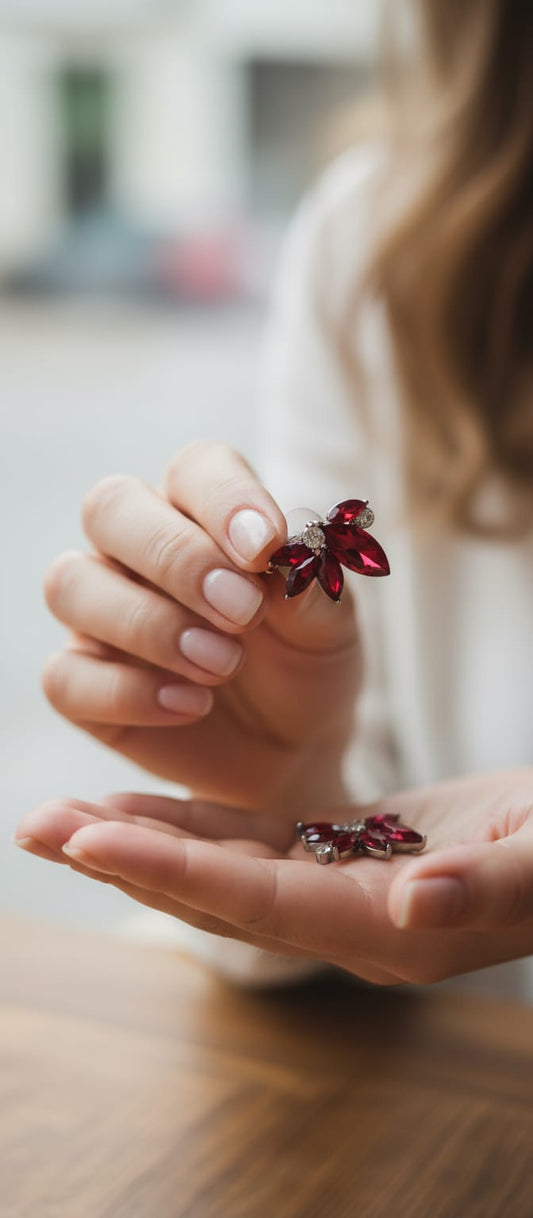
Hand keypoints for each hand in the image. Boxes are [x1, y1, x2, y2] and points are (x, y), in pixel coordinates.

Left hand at [15, 768, 532, 984]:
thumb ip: (484, 888)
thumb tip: (411, 905)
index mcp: (392, 927)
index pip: (258, 902)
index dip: (173, 869)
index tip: (91, 837)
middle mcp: (351, 922)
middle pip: (214, 896)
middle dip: (123, 862)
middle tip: (36, 826)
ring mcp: (342, 892)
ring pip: (219, 870)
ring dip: (139, 842)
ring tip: (60, 817)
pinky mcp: (344, 857)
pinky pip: (250, 846)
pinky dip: (189, 824)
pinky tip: (138, 804)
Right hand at [43, 442, 359, 817]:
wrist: (293, 749)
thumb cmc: (304, 664)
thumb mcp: (329, 628)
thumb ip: (308, 589)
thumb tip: (285, 558)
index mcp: (202, 512)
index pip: (194, 469)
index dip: (225, 499)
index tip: (266, 549)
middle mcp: (137, 549)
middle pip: (109, 507)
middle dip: (175, 556)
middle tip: (242, 612)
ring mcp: (100, 613)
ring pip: (71, 584)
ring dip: (148, 624)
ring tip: (222, 666)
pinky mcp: (83, 682)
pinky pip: (65, 675)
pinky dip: (128, 692)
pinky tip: (191, 707)